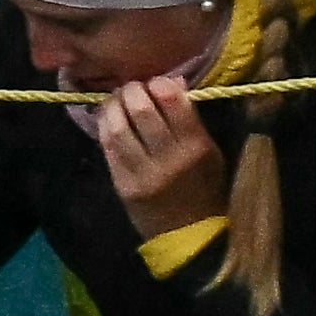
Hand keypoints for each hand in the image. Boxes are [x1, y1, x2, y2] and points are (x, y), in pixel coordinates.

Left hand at [83, 66, 218, 227]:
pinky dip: (105, 126)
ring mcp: (142, 173)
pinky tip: (109, 119)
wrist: (189, 235)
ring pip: (118, 126)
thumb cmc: (205, 189)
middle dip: (133, 90)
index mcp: (196, 147)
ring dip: (113, 105)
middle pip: (141, 109)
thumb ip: (190, 118)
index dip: (159, 83)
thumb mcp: (210, 153)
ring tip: (117, 100)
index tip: (156, 82)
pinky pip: (107, 147)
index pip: (172, 101)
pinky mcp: (122, 185)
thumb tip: (171, 80)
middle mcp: (169, 158)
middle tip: (132, 88)